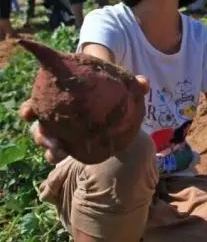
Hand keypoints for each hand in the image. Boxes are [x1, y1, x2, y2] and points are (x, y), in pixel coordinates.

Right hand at [18, 75, 148, 163]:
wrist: (117, 108)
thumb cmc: (112, 92)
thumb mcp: (120, 86)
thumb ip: (133, 85)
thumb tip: (144, 83)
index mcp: (63, 98)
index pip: (38, 102)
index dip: (30, 108)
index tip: (28, 112)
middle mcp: (58, 116)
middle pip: (40, 126)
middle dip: (40, 134)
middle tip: (49, 139)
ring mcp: (64, 132)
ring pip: (49, 142)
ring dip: (50, 148)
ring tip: (58, 153)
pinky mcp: (72, 145)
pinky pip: (61, 153)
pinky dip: (60, 155)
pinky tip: (66, 158)